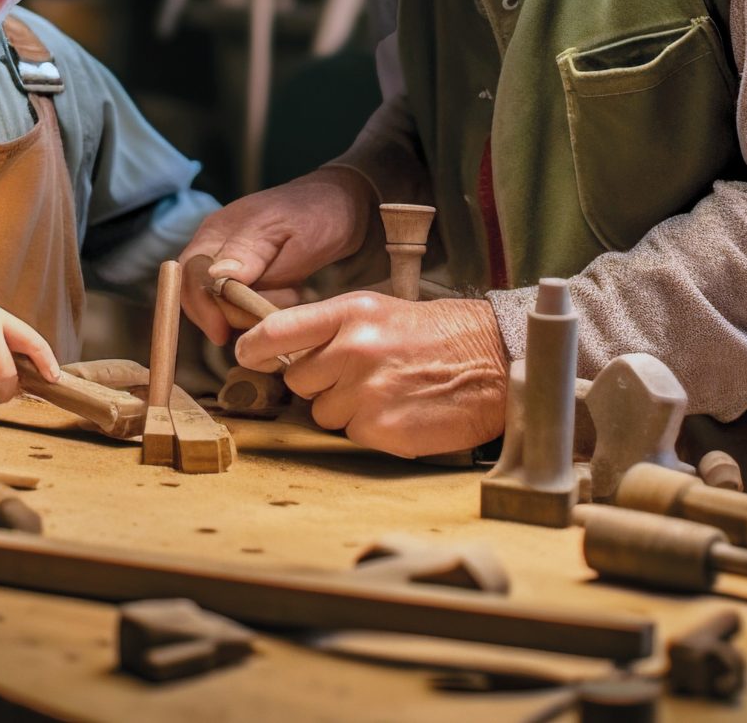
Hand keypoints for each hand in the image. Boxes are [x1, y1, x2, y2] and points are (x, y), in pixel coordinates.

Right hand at [177, 166, 374, 344]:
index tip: (223, 333)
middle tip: (272, 309)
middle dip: (231, 313)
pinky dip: (257, 307)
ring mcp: (226, 257)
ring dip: (249, 311)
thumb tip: (215, 277)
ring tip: (290, 293)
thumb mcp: (296, 234)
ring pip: (218, 302)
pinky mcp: (243, 271)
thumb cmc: (323, 215)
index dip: (203, 309)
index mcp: (220, 230)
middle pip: (197, 294)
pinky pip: (236, 301)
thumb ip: (254, 255)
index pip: (192, 276)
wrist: (342, 204)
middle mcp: (214, 244)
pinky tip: (287, 293)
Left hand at [236, 293, 508, 457]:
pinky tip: (401, 412)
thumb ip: (332, 329)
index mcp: (351, 313)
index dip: (253, 348)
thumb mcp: (382, 311)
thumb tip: (284, 352)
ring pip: (322, 413)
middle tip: (360, 376)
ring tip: (387, 392)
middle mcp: (352, 350)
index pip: (276, 333)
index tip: (248, 356)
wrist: (497, 362)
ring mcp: (366, 392)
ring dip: (346, 409)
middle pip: (298, 380)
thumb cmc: (440, 335)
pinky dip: (372, 429)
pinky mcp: (381, 429)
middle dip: (321, 384)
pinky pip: (352, 435)